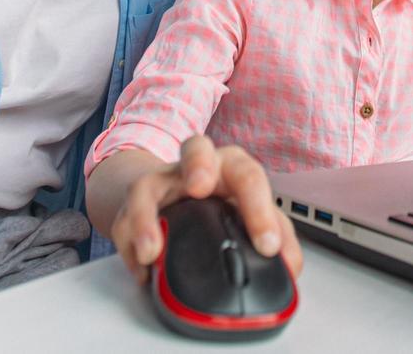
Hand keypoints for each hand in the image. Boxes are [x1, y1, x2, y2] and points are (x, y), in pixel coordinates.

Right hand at [109, 135, 302, 283]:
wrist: (176, 197)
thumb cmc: (219, 202)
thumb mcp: (252, 212)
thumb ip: (277, 234)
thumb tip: (290, 266)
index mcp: (230, 166)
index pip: (248, 175)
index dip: (259, 210)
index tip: (267, 246)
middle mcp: (194, 166)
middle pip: (195, 146)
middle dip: (197, 163)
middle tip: (199, 187)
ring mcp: (159, 182)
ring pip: (145, 185)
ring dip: (146, 217)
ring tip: (153, 250)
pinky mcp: (131, 205)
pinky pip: (123, 221)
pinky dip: (129, 245)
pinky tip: (142, 266)